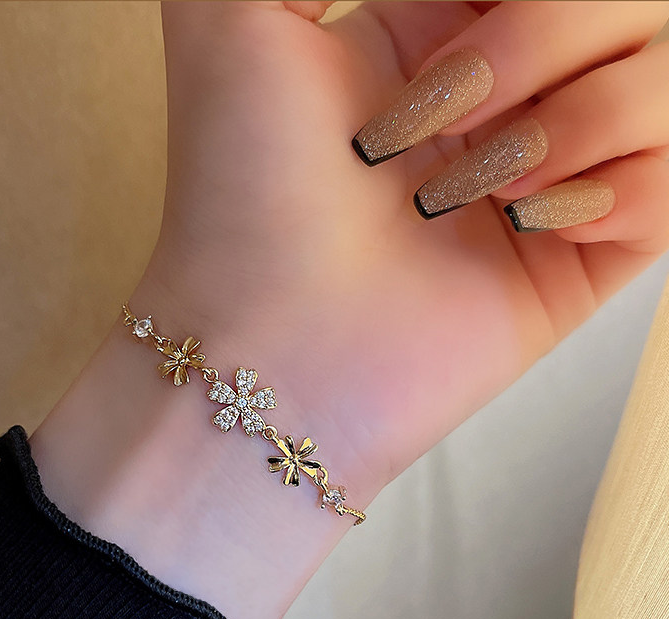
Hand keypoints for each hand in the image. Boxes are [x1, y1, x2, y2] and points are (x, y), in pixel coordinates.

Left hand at [31, 1, 668, 618]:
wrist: (271, 345)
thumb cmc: (240, 193)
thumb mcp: (232, 21)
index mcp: (432, 30)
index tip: (463, 25)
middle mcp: (500, 97)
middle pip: (623, 6)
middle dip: (542, 36)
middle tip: (441, 119)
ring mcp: (547, 175)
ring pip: (663, 79)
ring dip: (581, 119)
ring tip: (480, 192)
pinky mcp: (582, 256)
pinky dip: (629, 190)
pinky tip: (538, 224)